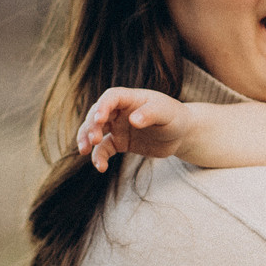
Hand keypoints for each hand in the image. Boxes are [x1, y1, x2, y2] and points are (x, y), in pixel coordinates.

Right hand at [75, 88, 190, 170]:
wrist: (180, 134)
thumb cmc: (174, 117)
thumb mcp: (166, 114)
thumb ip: (150, 114)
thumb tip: (133, 120)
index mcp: (130, 98)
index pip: (111, 97)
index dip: (102, 106)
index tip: (99, 119)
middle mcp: (120, 111)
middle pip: (97, 114)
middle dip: (91, 125)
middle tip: (94, 139)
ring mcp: (117, 126)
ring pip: (94, 130)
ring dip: (86, 139)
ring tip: (85, 151)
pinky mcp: (119, 142)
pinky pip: (104, 149)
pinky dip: (99, 157)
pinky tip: (101, 167)